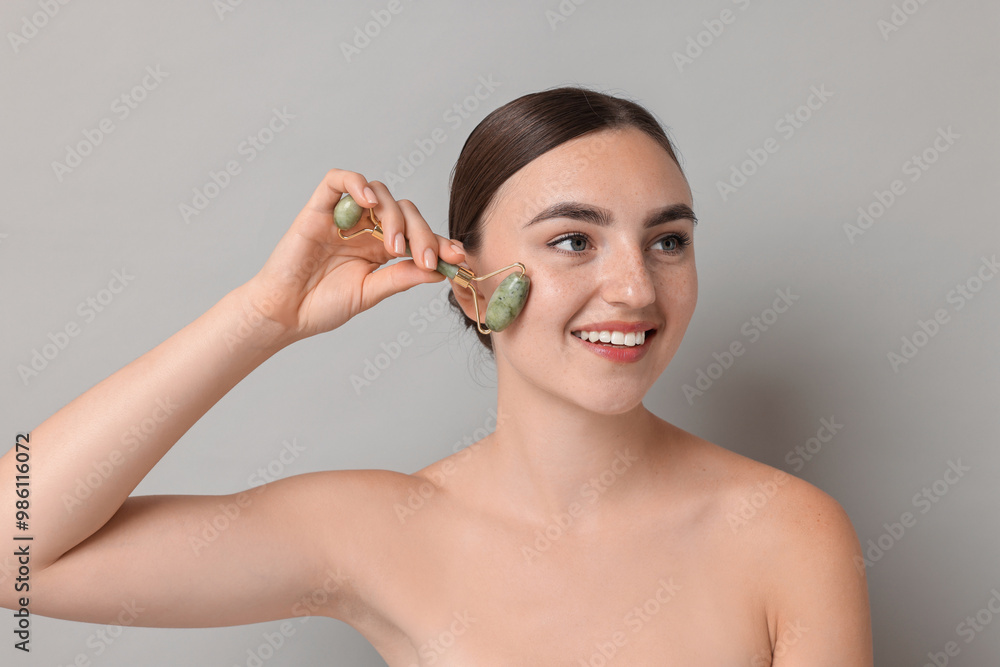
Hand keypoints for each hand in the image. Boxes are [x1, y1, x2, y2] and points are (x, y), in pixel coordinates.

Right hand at [241, 169, 464, 347]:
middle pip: (405, 211)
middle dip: (422, 233)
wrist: (284, 314)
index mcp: (381, 248)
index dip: (440, 241)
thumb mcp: (370, 293)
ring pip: (379, 194)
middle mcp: (366, 228)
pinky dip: (356, 184)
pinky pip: (337, 181)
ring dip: (394, 216)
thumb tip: (439, 269)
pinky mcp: (318, 209)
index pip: (418, 234)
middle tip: (425, 258)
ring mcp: (343, 217)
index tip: (458, 256)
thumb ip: (400, 277)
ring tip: (393, 245)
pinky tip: (369, 203)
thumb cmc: (322, 306)